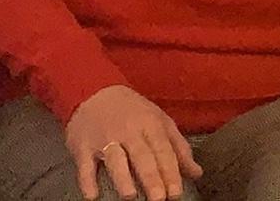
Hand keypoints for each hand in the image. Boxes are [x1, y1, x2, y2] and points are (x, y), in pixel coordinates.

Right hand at [66, 85, 201, 200]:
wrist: (95, 90)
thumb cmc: (132, 111)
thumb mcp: (159, 121)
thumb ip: (178, 148)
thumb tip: (196, 173)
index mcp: (150, 124)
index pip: (163, 150)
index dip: (170, 172)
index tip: (176, 194)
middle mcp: (128, 131)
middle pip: (142, 156)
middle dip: (151, 177)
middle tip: (159, 199)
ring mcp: (104, 138)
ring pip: (115, 159)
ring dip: (122, 178)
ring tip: (130, 197)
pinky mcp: (83, 147)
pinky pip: (85, 165)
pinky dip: (87, 181)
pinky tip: (92, 196)